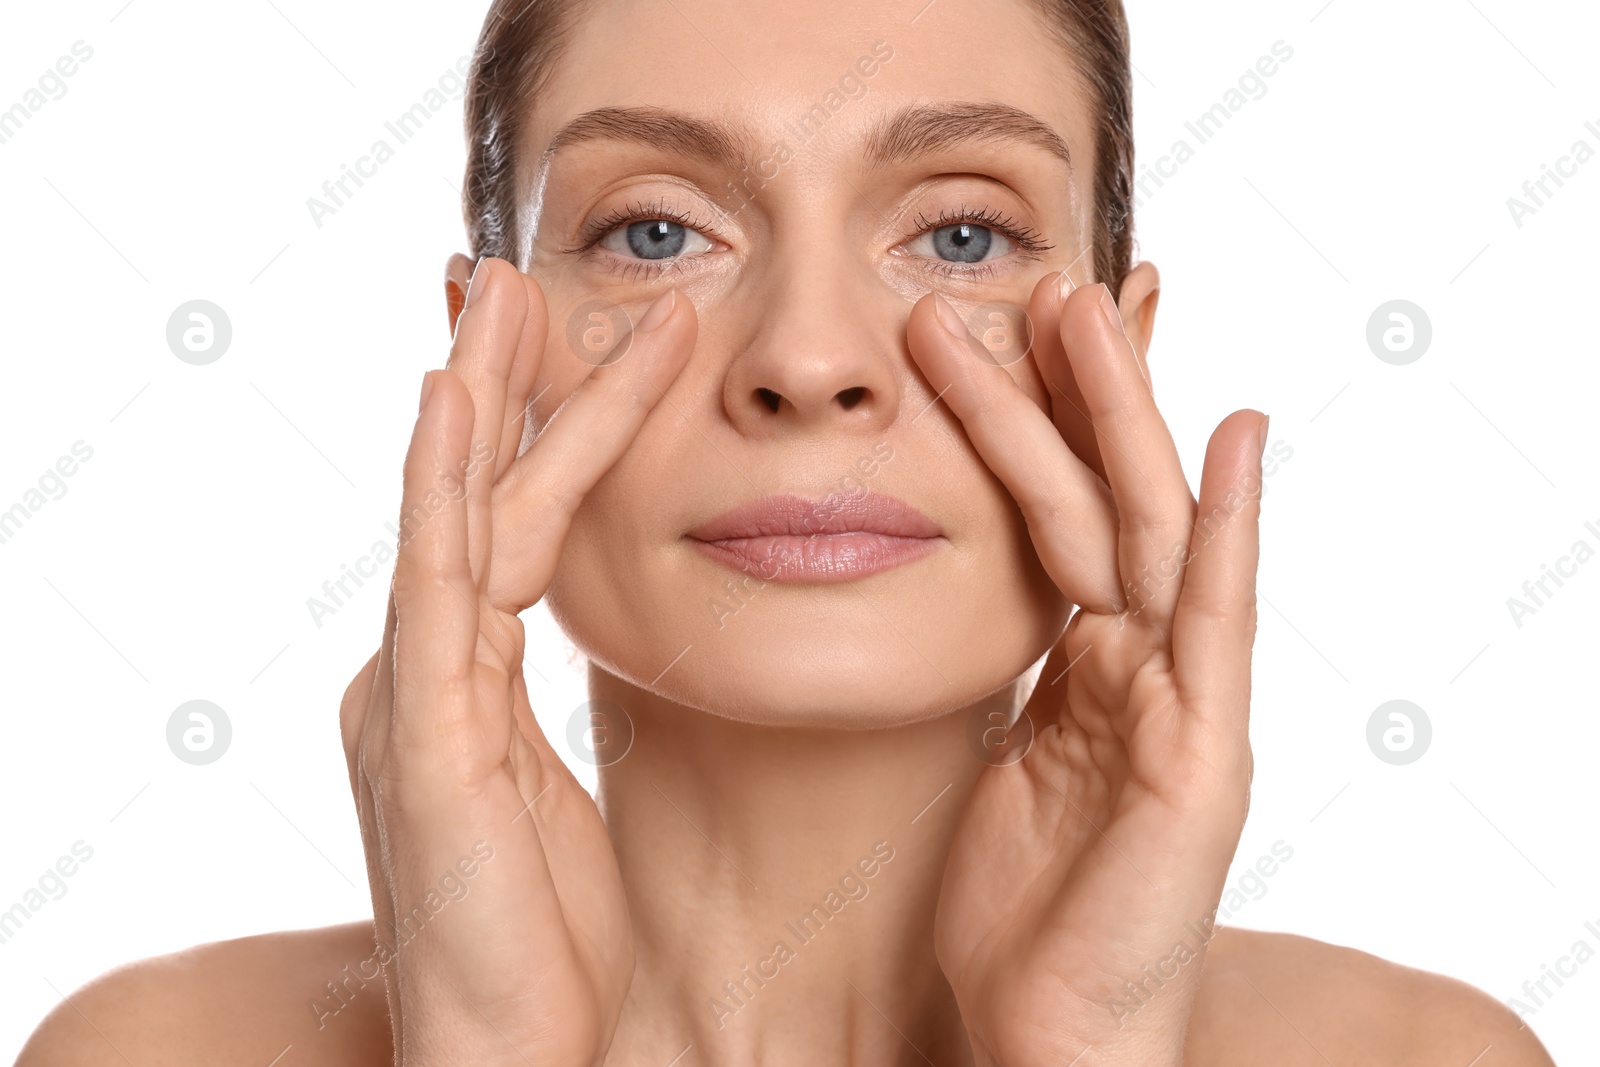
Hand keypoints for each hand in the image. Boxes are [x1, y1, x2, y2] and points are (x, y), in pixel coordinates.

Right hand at [338, 260, 694, 1065]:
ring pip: (451, 516)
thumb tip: (618, 662)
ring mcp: (412, 700)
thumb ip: (571, 719)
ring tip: (498, 292)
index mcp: (462, 686)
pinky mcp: (419, 739)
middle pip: (473, 498)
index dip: (553, 435)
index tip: (596, 349)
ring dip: (477, 396)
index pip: (516, 528)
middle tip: (524, 276)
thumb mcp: (570, 804)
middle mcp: (423, 675)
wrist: (508, 1065)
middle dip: (504, 383)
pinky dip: (439, 486)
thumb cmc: (549, 949)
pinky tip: (450, 399)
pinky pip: (436, 588)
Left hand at [910, 273, 1264, 1064]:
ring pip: (1146, 534)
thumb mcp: (997, 766)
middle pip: (1104, 500)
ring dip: (1124, 417)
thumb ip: (1012, 681)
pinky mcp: (1200, 757)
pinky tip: (1235, 442)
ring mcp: (1178, 707)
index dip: (1042, 421)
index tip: (1008, 329)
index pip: (1063, 517)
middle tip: (1037, 281)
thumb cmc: (1018, 914)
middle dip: (1074, 390)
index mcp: (1084, 669)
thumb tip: (977, 616)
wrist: (1052, 1037)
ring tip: (1099, 308)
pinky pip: (1212, 627)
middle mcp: (1140, 670)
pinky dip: (1225, 533)